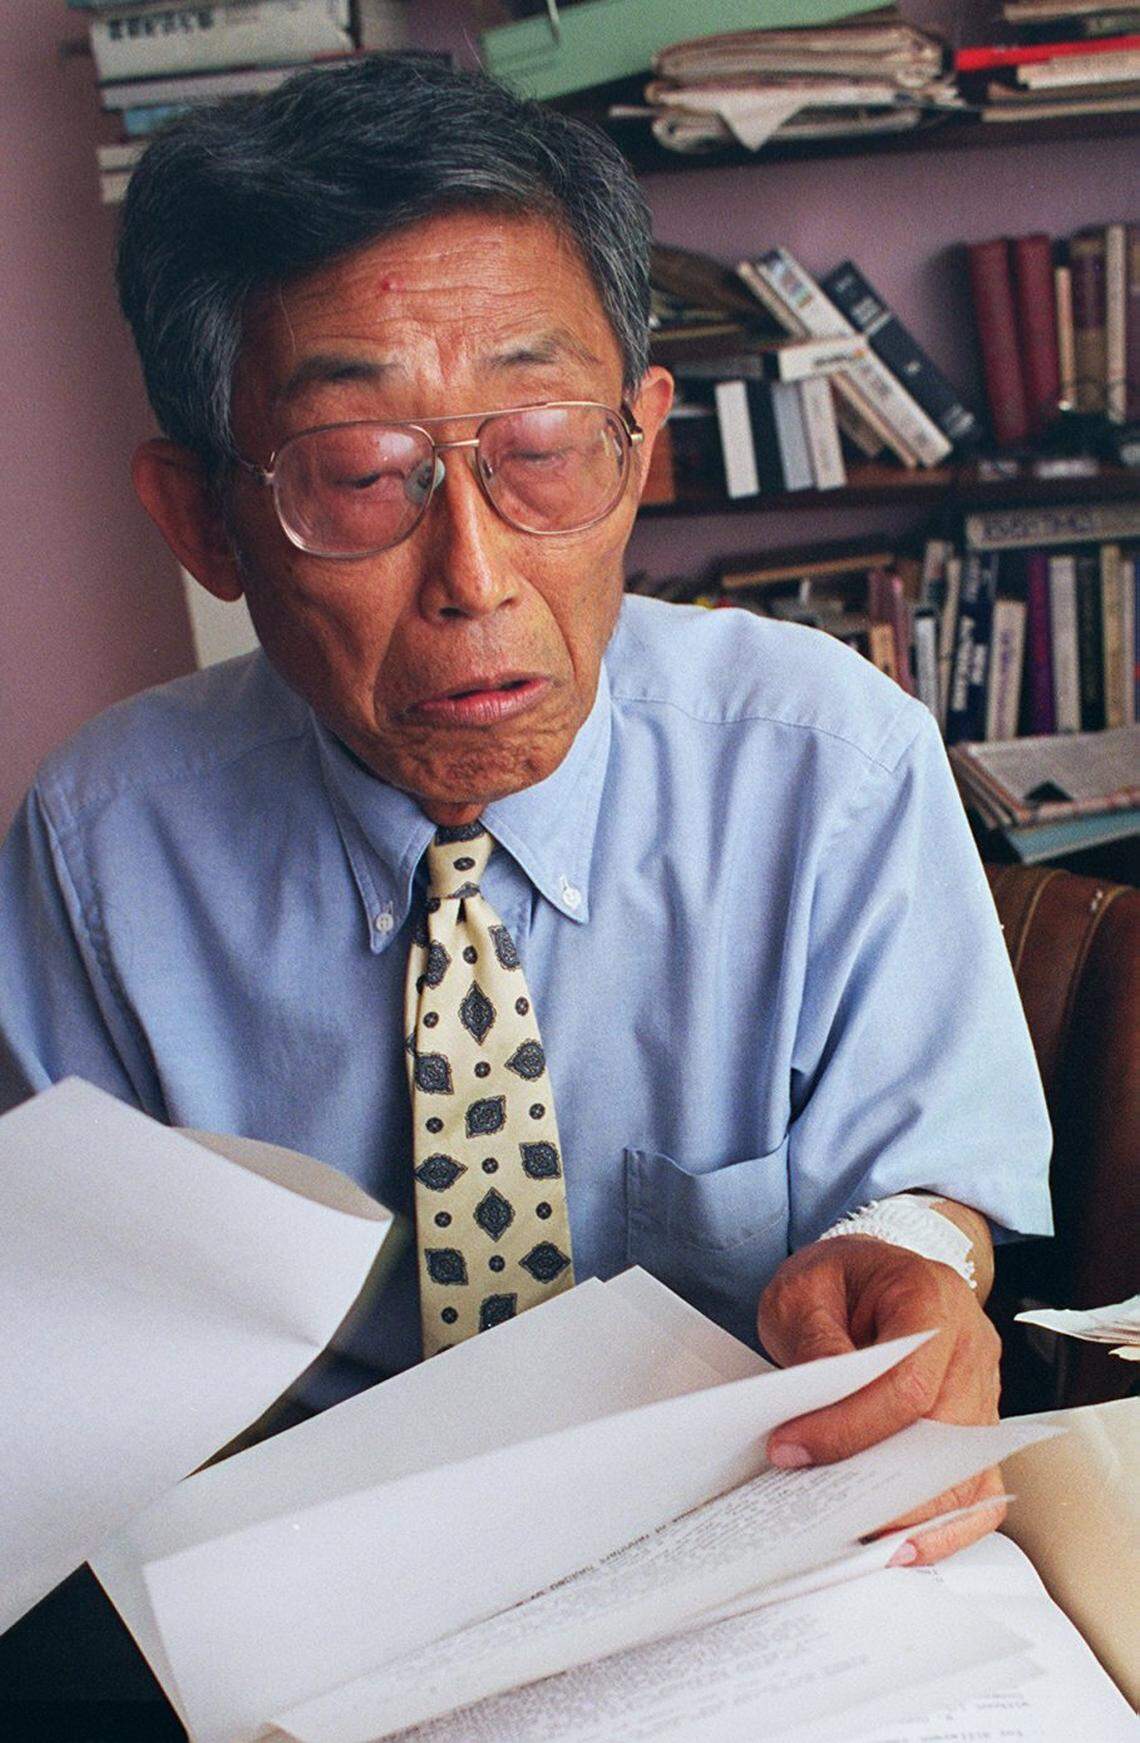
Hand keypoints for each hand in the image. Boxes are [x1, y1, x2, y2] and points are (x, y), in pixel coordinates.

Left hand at [758, 1234, 1005, 1564]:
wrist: (871, 1271)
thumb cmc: (841, 1278)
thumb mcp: (806, 1288)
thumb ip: (814, 1340)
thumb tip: (817, 1407)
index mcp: (933, 1297)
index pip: (906, 1384)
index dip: (849, 1427)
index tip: (792, 1448)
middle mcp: (972, 1346)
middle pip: (941, 1436)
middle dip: (879, 1482)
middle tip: (820, 1512)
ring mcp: (983, 1388)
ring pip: (964, 1471)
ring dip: (912, 1513)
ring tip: (854, 1539)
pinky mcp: (978, 1426)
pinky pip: (980, 1488)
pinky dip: (949, 1526)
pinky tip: (905, 1547)